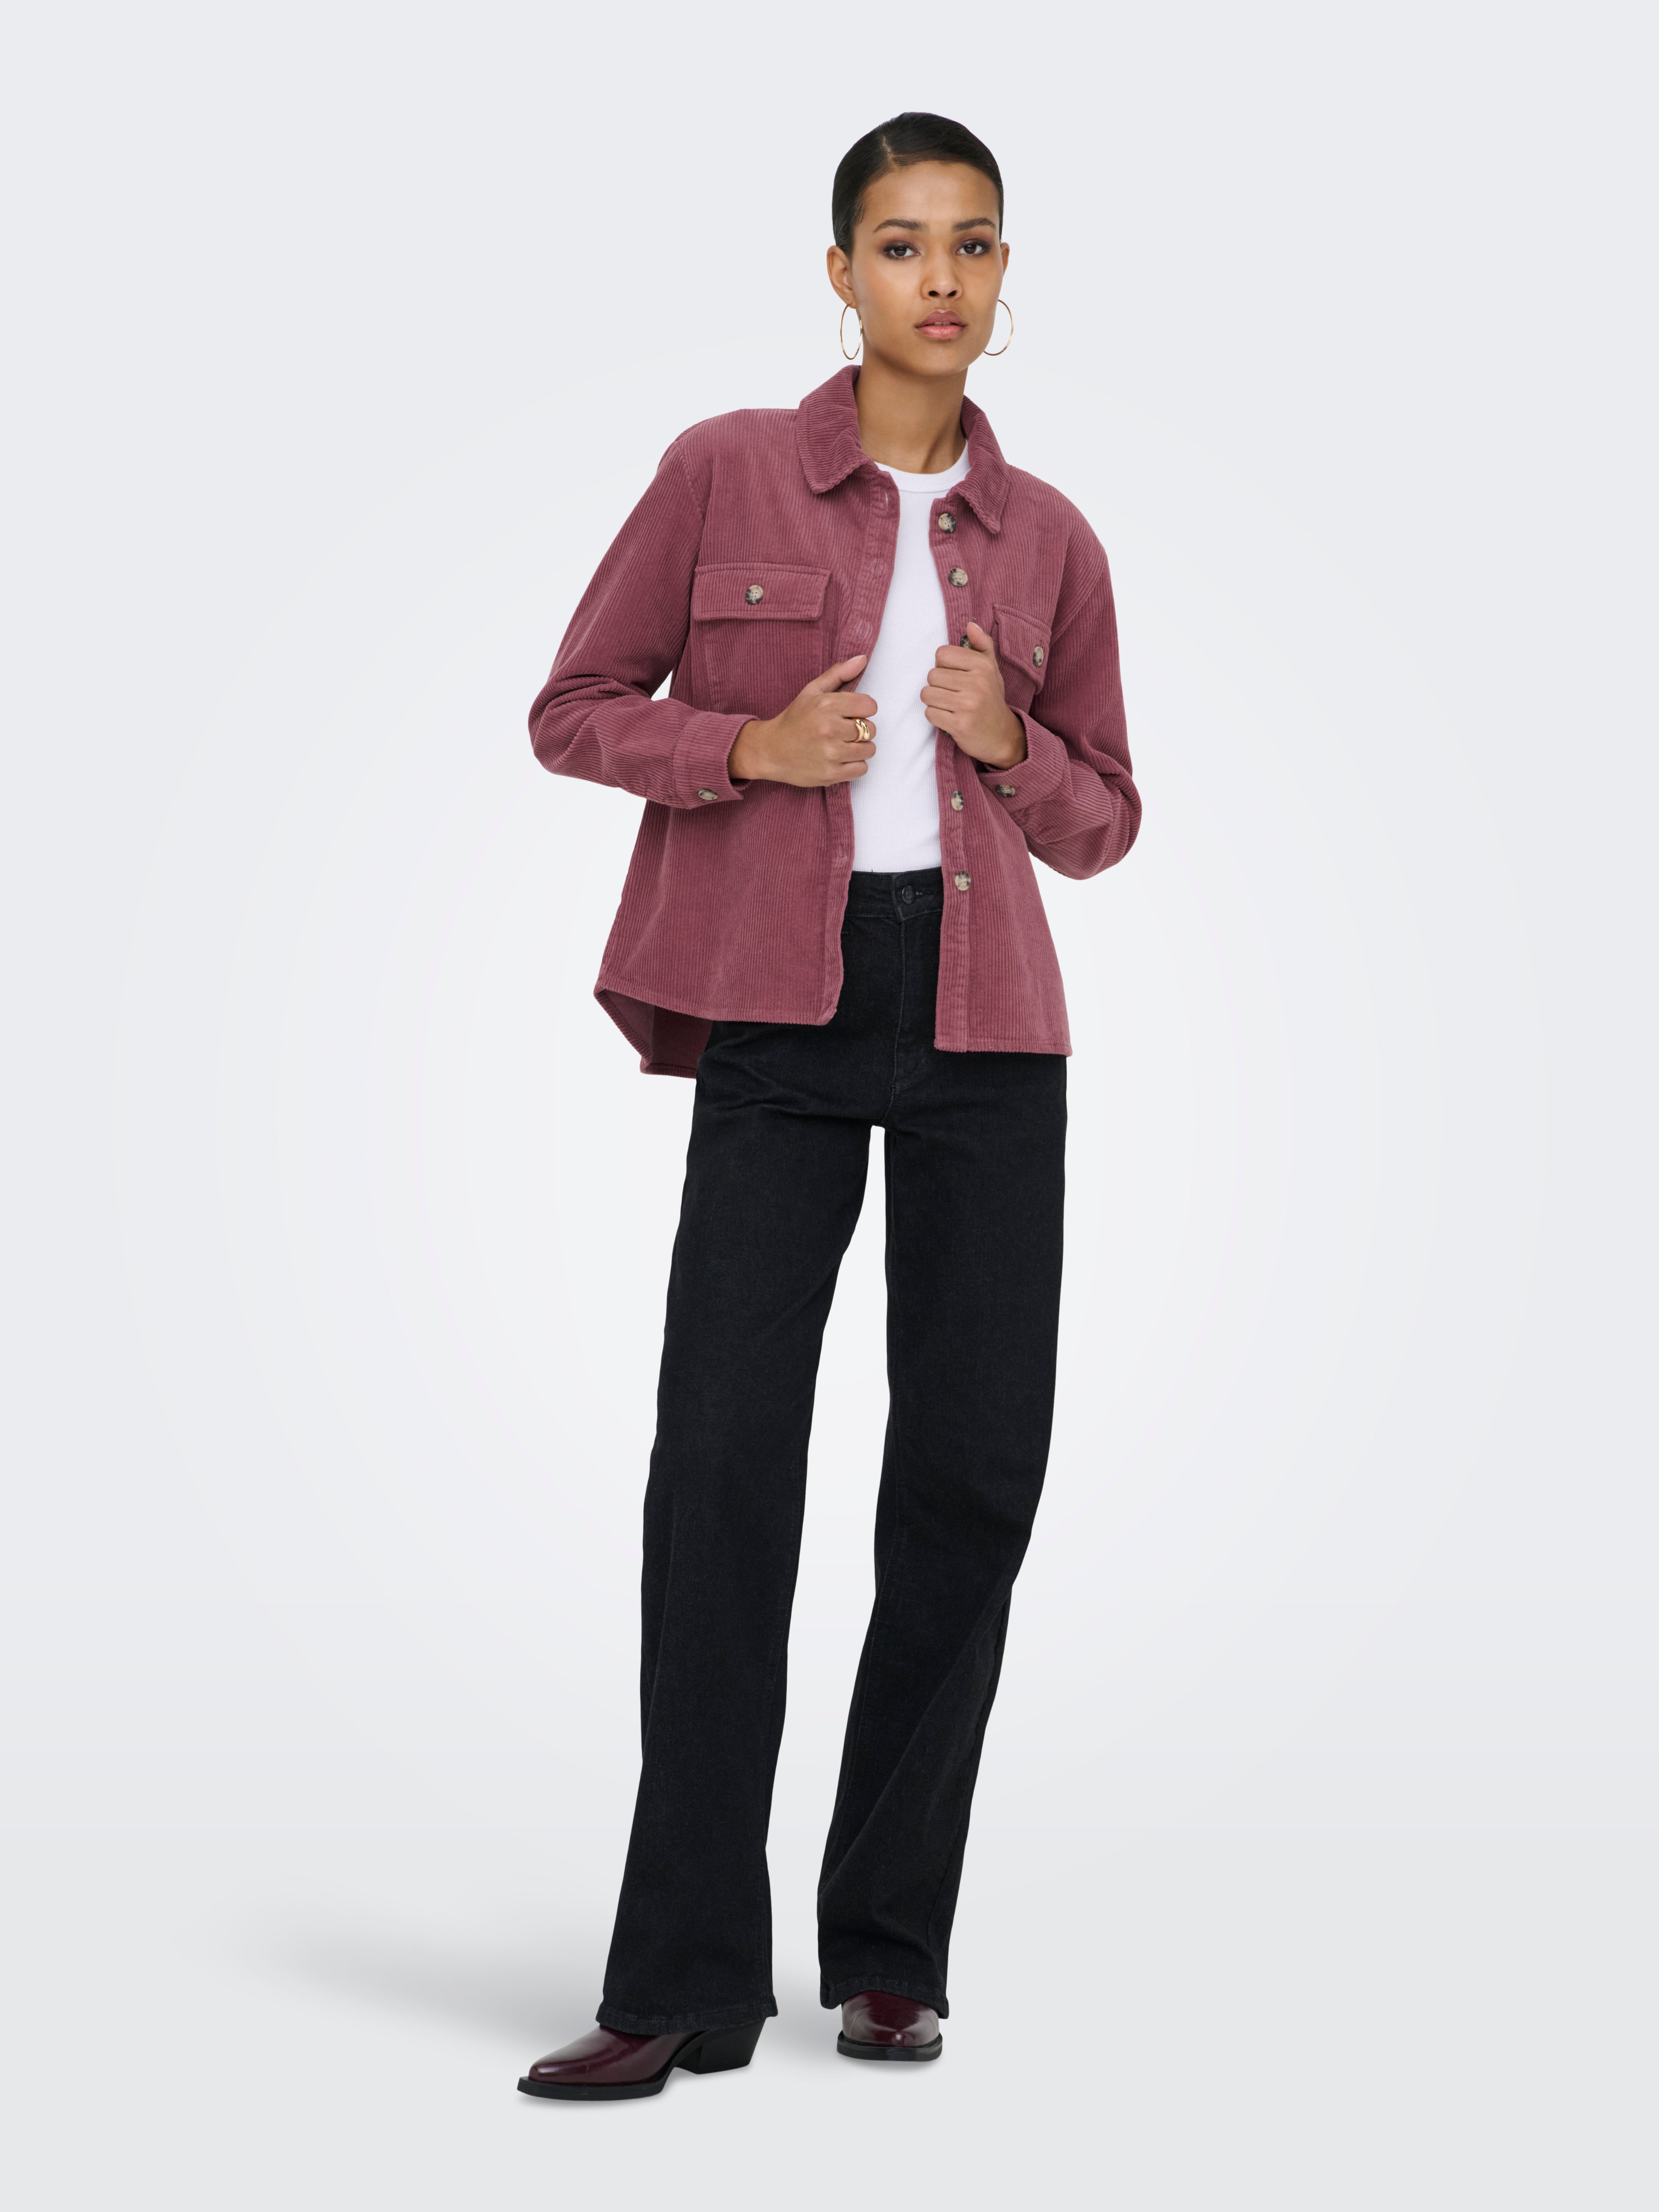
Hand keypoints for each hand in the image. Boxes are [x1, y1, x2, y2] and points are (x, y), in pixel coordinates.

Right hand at [728, 656, 877, 785]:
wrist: (770, 751)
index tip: (852, 713)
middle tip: (844, 731)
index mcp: (826, 705)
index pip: (869, 706)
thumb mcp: (812, 691)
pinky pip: (861, 768)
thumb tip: (862, 659)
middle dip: (862, 730)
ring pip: (869, 750)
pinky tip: (841, 759)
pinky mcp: (831, 774)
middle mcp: (830, 729)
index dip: (864, 709)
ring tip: (844, 745)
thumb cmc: (793, 720)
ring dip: (860, 748)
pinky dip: (855, 765)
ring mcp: (831, 753)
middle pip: (871, 729)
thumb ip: (838, 674)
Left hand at [921, 622, 1027, 768]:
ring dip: (934, 702)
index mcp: (983, 666)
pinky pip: (930, 714)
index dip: (943, 665)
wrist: (1002, 736)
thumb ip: (982, 645)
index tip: (955, 676)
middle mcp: (977, 683)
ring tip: (949, 706)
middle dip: (937, 686)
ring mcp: (968, 705)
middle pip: (932, 675)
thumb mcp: (991, 670)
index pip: (942, 654)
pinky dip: (935, 717)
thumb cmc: (991, 700)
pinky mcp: (959, 725)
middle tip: (952, 694)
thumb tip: (970, 624)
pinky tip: (949, 718)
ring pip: (927, 694)